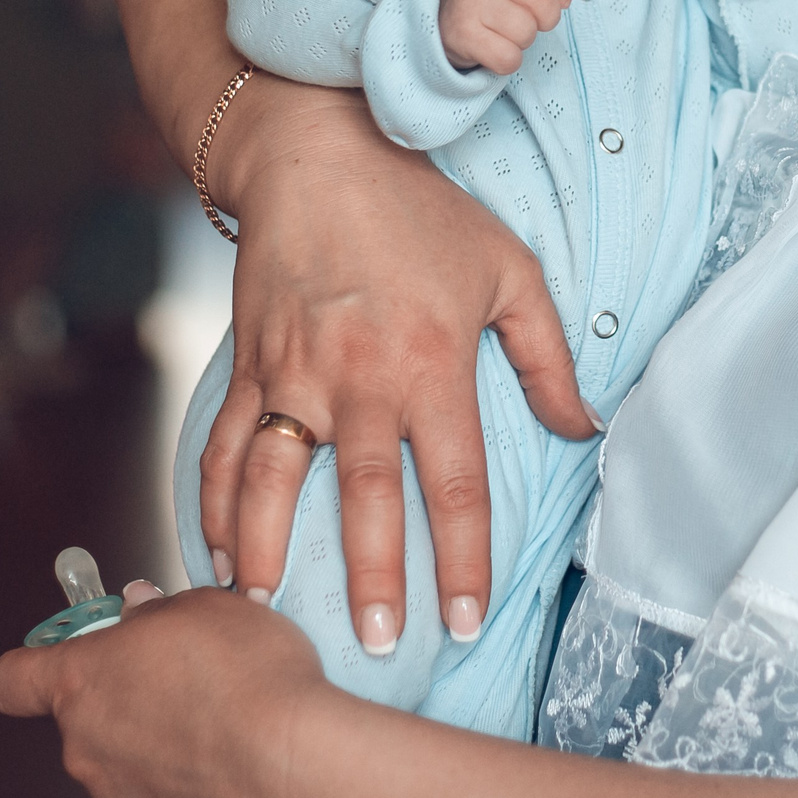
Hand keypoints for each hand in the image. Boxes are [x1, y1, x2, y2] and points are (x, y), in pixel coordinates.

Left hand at [0, 582, 329, 797]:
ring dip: (163, 741)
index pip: (12, 680)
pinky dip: (194, 780)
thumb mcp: (206, 607)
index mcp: (81, 685)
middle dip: (130, 695)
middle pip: (87, 718)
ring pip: (129, 761)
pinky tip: (239, 757)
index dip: (33, 665)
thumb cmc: (249, 684)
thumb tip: (142, 614)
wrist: (297, 769)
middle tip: (186, 673)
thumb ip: (157, 612)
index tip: (63, 653)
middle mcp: (87, 750)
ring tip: (225, 718)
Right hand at [198, 78, 599, 655]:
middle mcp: (361, 378)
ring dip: (270, 552)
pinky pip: (226, 446)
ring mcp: (295, 373)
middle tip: (376, 643)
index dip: (463, 559)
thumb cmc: (422, 213)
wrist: (317, 154)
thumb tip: (583, 429)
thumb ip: (548, 358)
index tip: (464, 619)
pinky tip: (219, 552)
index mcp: (433, 364)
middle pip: (368, 499)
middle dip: (373, 578)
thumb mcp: (510, 271)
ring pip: (277, 481)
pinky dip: (214, 503)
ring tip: (269, 614)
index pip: (455, 483)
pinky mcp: (249, 363)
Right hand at [438, 0, 575, 73]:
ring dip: (523, 40)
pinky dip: (508, 60)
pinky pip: (509, 58)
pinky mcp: (463, 34)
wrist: (439, 20)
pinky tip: (493, 47)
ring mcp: (469, 0)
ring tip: (504, 30)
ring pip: (527, 31)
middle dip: (547, 17)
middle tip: (531, 19)